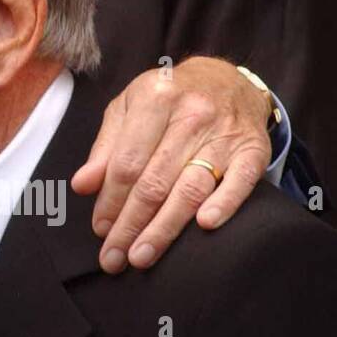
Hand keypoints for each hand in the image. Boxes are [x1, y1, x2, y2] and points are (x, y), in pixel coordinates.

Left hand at [71, 56, 271, 273]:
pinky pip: (240, 182)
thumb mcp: (128, 108)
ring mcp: (225, 133)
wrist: (227, 80)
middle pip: (155, 182)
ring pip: (190, 188)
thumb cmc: (168, 98)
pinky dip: (223, 205)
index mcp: (155, 99)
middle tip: (114, 257)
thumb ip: (105, 148)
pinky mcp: (254, 150)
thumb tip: (82, 186)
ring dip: (164, 228)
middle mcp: (192, 115)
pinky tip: (204, 227)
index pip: (126, 162)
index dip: (110, 201)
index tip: (100, 229)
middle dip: (131, 225)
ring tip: (142, 256)